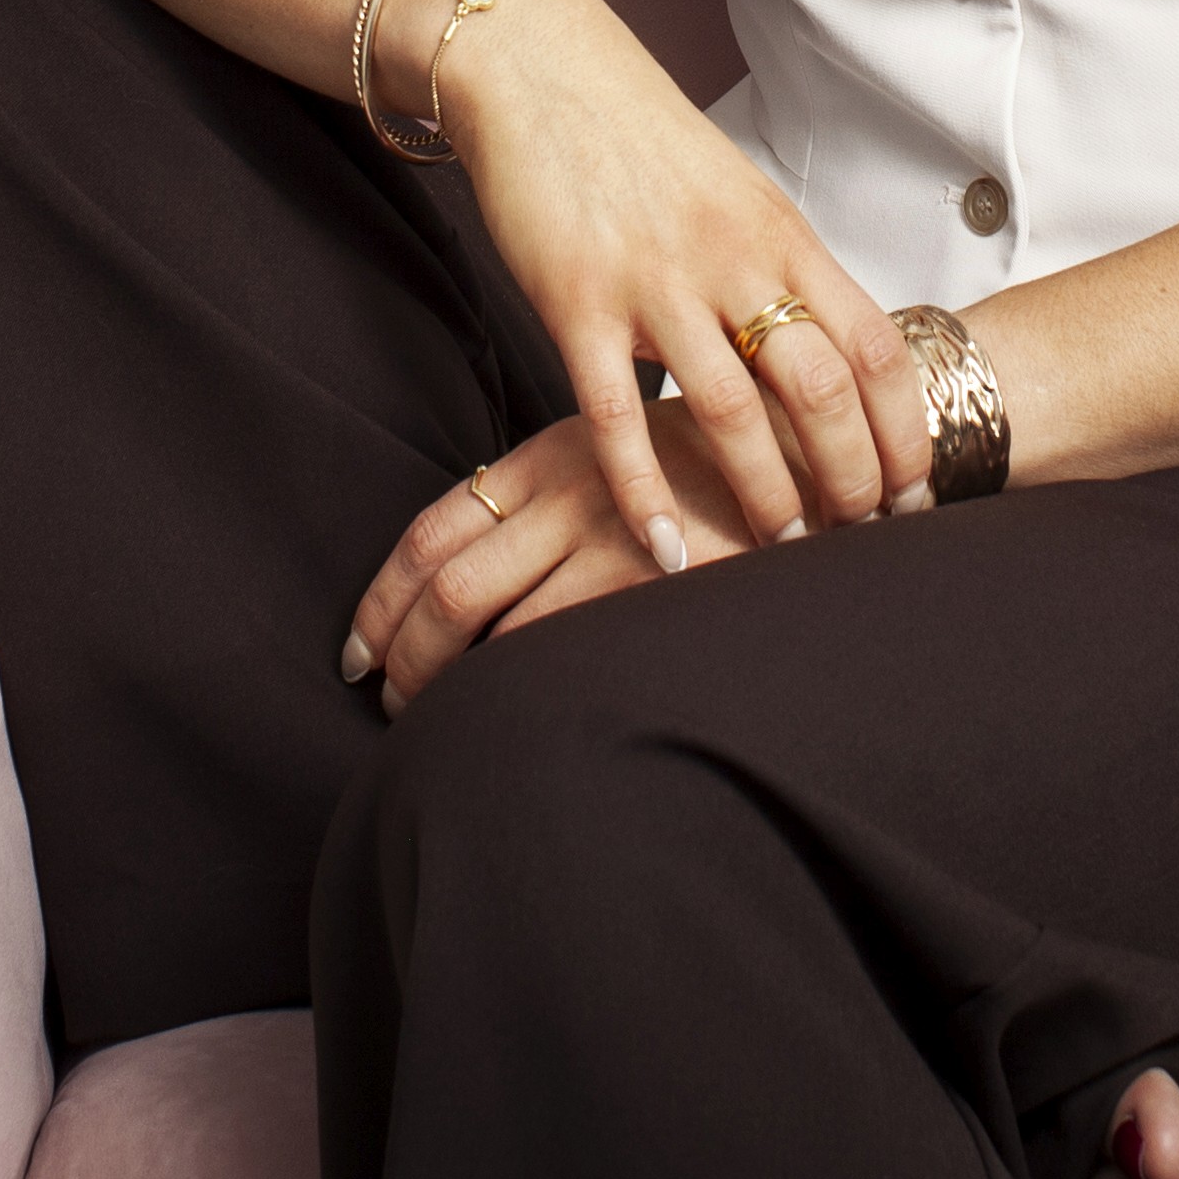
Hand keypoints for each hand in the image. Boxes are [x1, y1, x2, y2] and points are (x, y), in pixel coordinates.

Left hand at [336, 414, 749, 713]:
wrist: (820, 458)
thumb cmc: (719, 474)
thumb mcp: (621, 459)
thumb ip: (553, 506)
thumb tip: (472, 580)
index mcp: (548, 456)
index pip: (431, 531)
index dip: (382, 600)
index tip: (358, 650)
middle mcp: (568, 491)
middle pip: (444, 586)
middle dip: (401, 654)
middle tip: (384, 699)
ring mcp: (610, 537)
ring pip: (489, 624)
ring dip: (446, 682)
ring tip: (434, 722)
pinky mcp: (652, 582)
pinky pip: (556, 648)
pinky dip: (514, 689)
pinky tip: (506, 716)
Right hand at [436, 0, 937, 564]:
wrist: (541, 70)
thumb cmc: (643, 143)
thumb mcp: (740, 197)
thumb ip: (785, 275)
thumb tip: (837, 362)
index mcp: (783, 235)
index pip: (876, 347)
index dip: (905, 431)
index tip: (915, 494)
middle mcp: (732, 260)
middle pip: (821, 389)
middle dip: (849, 478)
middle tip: (854, 539)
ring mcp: (655, 282)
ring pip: (729, 412)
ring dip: (762, 494)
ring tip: (774, 552)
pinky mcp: (577, 300)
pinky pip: (616, 414)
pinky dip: (643, 490)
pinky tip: (659, 545)